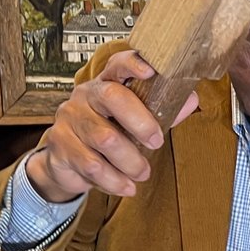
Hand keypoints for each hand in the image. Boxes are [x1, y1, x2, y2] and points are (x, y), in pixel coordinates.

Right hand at [25, 50, 199, 202]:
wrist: (66, 162)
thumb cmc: (106, 134)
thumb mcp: (134, 122)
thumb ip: (160, 112)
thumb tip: (190, 99)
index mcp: (106, 84)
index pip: (118, 64)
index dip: (133, 64)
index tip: (150, 72)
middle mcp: (85, 96)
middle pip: (112, 98)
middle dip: (141, 123)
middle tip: (157, 143)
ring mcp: (69, 119)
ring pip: (105, 138)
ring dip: (131, 161)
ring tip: (142, 173)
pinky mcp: (60, 146)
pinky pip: (92, 165)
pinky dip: (115, 180)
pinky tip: (126, 186)